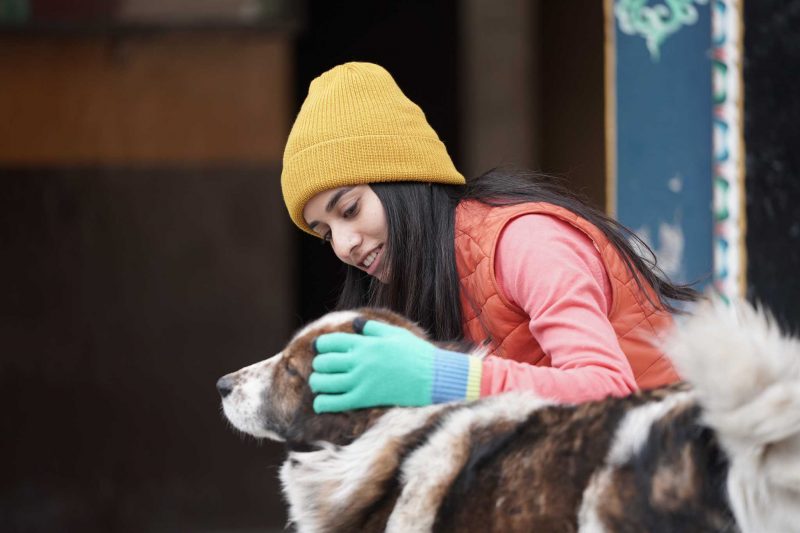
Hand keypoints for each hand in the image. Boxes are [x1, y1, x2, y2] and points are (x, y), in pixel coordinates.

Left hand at [310, 320, 435, 412]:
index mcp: (365, 343)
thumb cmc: (416, 354)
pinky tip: (321, 403)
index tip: (319, 349)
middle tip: (321, 368)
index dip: (320, 345)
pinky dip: (322, 404)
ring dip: (317, 383)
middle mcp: (359, 361)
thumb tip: (355, 322)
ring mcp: (360, 381)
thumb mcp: (395, 334)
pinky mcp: (364, 399)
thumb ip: (372, 328)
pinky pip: (334, 403)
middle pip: (323, 362)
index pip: (330, 342)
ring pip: (323, 383)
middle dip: (318, 365)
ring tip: (320, 384)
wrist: (432, 378)